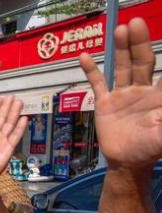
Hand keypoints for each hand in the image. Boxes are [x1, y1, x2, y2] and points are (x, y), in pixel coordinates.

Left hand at [0, 96, 26, 184]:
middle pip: (2, 118)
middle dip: (6, 107)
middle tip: (11, 97)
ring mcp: (1, 142)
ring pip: (9, 124)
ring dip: (14, 113)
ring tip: (18, 103)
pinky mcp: (7, 149)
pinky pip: (15, 136)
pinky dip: (20, 128)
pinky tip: (23, 119)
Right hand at [80, 18, 161, 168]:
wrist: (127, 163)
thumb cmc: (148, 150)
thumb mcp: (161, 137)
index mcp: (158, 96)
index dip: (159, 54)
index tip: (158, 34)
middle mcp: (142, 90)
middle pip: (141, 61)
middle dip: (140, 43)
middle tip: (136, 23)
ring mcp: (123, 95)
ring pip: (122, 67)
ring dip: (121, 49)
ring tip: (121, 30)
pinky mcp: (105, 103)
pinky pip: (97, 83)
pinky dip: (91, 70)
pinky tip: (84, 56)